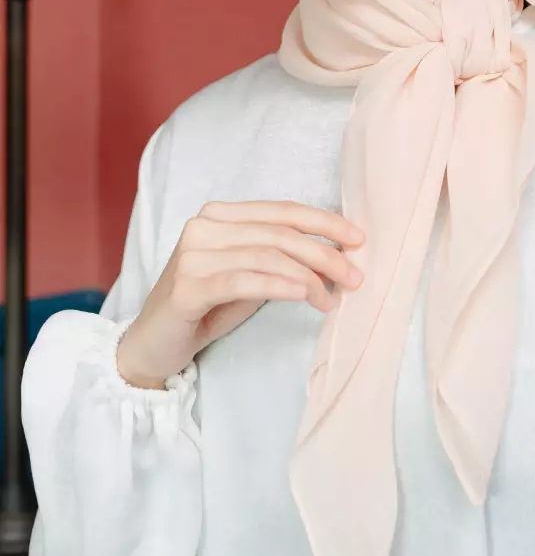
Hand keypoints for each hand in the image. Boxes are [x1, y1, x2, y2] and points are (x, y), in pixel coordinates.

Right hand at [116, 200, 364, 387]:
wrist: (154, 345)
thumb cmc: (207, 308)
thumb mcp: (251, 278)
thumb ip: (283, 261)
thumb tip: (337, 258)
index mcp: (221, 215)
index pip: (282, 211)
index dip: (324, 222)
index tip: (359, 239)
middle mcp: (204, 226)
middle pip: (279, 233)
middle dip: (324, 254)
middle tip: (354, 278)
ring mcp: (192, 254)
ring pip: (265, 255)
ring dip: (308, 277)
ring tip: (331, 300)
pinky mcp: (186, 286)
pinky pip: (242, 280)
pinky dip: (278, 285)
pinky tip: (303, 294)